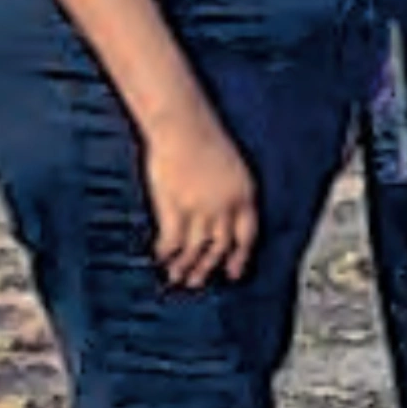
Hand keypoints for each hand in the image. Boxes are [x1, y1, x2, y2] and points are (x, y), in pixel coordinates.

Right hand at [143, 113, 258, 289]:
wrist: (184, 125)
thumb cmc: (205, 138)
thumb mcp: (232, 166)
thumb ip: (229, 192)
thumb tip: (219, 215)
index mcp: (245, 193)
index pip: (247, 235)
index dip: (239, 257)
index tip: (233, 273)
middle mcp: (226, 206)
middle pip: (219, 246)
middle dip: (208, 267)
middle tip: (197, 282)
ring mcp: (201, 208)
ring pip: (196, 249)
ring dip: (185, 266)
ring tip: (177, 277)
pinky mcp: (175, 207)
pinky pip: (172, 241)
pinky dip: (166, 253)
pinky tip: (160, 258)